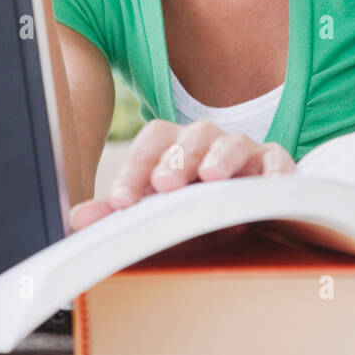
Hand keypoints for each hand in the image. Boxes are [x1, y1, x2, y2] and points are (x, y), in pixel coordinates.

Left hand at [69, 119, 295, 229]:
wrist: (239, 214)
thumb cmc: (190, 208)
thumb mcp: (155, 212)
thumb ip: (119, 213)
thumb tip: (78, 219)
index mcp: (173, 146)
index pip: (151, 142)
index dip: (134, 168)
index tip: (119, 201)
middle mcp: (207, 141)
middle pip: (191, 136)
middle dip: (176, 159)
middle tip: (163, 184)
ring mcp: (242, 150)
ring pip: (232, 142)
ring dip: (220, 156)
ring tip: (210, 177)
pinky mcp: (274, 166)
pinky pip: (277, 161)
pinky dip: (275, 171)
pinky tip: (269, 186)